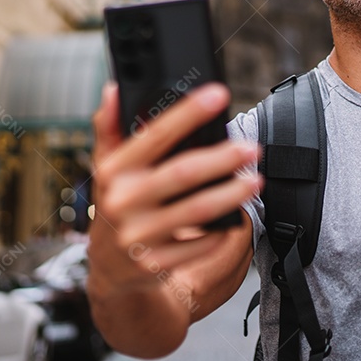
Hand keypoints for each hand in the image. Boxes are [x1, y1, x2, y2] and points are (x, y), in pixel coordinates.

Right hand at [87, 81, 260, 298]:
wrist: (111, 270)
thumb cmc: (116, 206)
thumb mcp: (105, 167)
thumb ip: (109, 128)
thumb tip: (113, 89)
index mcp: (113, 171)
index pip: (154, 135)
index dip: (188, 112)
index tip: (218, 94)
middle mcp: (123, 202)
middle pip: (183, 174)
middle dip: (222, 158)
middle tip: (251, 148)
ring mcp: (140, 235)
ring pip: (197, 210)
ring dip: (232, 194)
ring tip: (255, 180)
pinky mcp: (158, 262)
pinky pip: (200, 243)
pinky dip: (222, 229)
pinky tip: (236, 215)